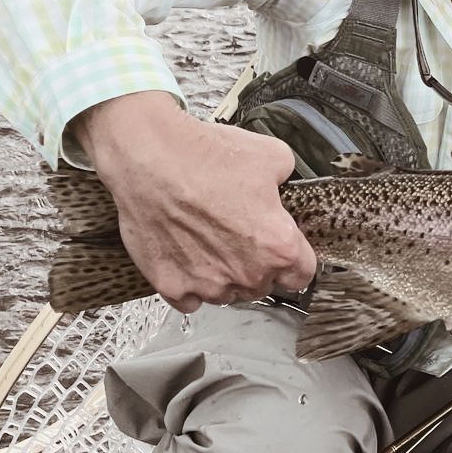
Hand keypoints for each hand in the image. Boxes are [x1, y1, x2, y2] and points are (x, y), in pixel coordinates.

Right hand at [73, 91, 316, 313]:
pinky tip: (184, 254)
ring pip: (226, 293)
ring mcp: (208, 285)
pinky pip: (189, 298)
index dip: (294, 259)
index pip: (302, 274)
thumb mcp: (271, 155)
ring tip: (207, 239)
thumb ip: (286, 180)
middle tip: (237, 233)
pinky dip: (188, 282)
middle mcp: (246, 274)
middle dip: (256, 264)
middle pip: (263, 284)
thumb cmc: (206, 156)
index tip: (283, 250)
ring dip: (223, 275)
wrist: (149, 157)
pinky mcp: (171, 287)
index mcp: (278, 245)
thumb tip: (281, 184)